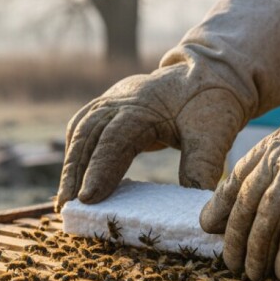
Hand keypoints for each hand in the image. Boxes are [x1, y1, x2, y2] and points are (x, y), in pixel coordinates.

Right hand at [56, 60, 246, 210]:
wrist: (208, 75)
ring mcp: (111, 101)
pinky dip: (75, 152)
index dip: (99, 168)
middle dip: (74, 172)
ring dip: (70, 164)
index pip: (114, 138)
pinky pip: (82, 128)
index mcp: (144, 105)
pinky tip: (73, 176)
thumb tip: (194, 201)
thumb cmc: (210, 105)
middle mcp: (120, 100)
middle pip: (87, 135)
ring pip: (80, 131)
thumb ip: (202, 164)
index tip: (88, 198)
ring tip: (64, 198)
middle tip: (66, 205)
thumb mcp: (215, 133)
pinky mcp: (108, 108)